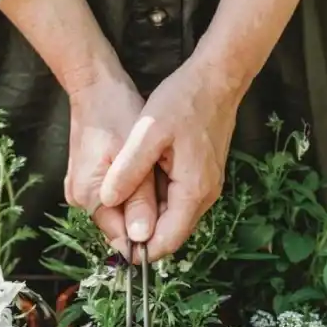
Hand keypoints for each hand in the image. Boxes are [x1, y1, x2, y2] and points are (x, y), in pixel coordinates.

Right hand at [65, 64, 157, 256]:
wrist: (96, 86)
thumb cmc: (117, 112)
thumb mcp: (139, 156)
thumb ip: (140, 201)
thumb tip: (142, 238)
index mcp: (89, 195)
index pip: (121, 238)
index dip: (148, 240)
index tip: (171, 228)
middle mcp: (80, 199)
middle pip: (121, 227)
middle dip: (147, 219)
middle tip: (169, 197)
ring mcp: (81, 191)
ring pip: (120, 213)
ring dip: (142, 206)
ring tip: (159, 182)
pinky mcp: (87, 181)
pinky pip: (116, 198)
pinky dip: (134, 193)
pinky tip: (146, 176)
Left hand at [99, 59, 240, 260]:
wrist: (218, 77)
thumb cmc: (184, 99)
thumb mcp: (147, 132)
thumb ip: (128, 170)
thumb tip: (108, 202)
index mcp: (193, 191)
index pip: (166, 242)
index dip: (138, 250)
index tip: (113, 245)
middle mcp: (205, 197)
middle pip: (169, 234)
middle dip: (140, 234)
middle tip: (110, 219)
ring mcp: (207, 188)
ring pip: (173, 219)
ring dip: (147, 217)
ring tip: (120, 201)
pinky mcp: (203, 178)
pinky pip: (177, 202)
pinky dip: (156, 202)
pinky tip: (137, 185)